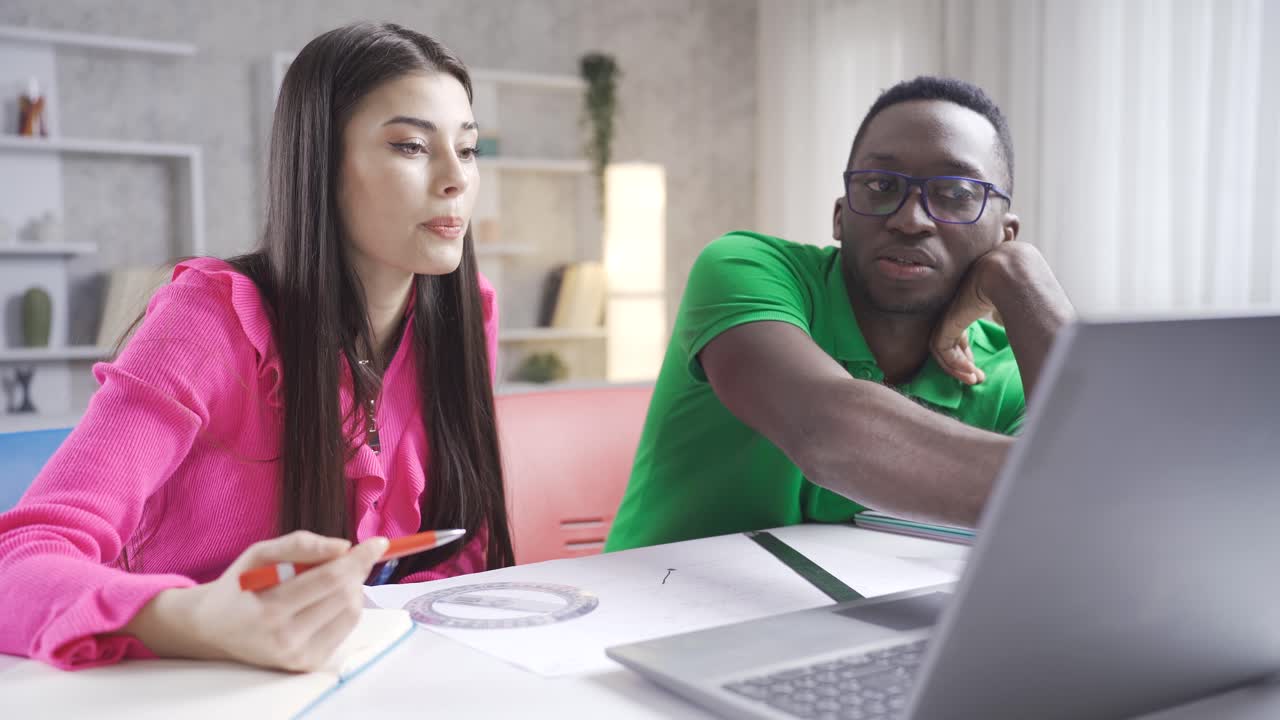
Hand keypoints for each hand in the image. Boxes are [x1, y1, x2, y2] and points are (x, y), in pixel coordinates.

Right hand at [124, 530, 387, 671]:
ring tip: (332, 577)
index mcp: (270, 609)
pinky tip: (327, 598)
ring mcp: (298, 656)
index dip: (359, 559)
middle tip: (348, 557)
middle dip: (356, 570)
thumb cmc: (240, 585)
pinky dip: (345, 606)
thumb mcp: (259, 553)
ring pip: (351, 612)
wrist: (215, 628)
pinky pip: (344, 628)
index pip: (331, 580)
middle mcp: (285, 639)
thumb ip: (300, 544)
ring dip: (353, 587)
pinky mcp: (307, 664)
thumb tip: (343, 547)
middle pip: (345, 595)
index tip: (379, 543)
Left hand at [930, 243, 1028, 384]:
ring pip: (943, 346)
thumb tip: (1023, 330)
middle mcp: (957, 306)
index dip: (965, 352)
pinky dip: (954, 364)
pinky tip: (972, 372)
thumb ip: (1007, 315)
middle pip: (951, 339)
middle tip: (976, 378)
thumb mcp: (1014, 305)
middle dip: (962, 362)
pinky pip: (941, 348)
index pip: (958, 330)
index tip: (978, 369)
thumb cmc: (1025, 286)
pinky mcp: (947, 320)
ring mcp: (950, 312)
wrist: (1015, 273)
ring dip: (957, 368)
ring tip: (975, 379)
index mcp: (971, 299)